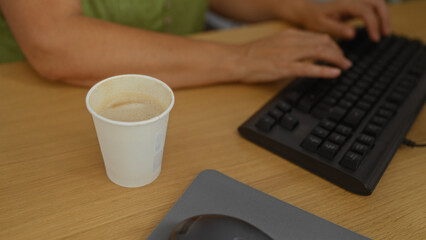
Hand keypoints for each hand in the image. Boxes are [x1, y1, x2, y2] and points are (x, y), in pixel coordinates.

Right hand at [237, 29, 351, 82]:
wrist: (237, 59)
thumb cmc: (252, 54)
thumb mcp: (274, 43)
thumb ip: (290, 45)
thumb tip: (303, 52)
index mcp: (289, 34)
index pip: (318, 36)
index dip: (332, 44)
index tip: (338, 52)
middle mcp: (291, 41)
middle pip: (323, 42)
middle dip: (338, 52)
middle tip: (345, 61)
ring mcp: (288, 54)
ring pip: (320, 52)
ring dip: (336, 59)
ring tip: (345, 66)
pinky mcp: (284, 68)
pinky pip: (309, 68)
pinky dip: (325, 70)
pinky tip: (335, 73)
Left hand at [285, 0, 390, 40]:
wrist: (308, 11)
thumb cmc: (314, 19)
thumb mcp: (322, 26)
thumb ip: (337, 29)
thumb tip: (352, 33)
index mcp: (345, 4)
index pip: (365, 11)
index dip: (373, 24)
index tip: (375, 38)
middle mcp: (352, 0)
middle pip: (377, 1)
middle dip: (384, 17)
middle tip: (386, 34)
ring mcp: (355, 1)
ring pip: (377, 2)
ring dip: (384, 15)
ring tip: (384, 32)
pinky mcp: (355, 6)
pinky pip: (372, 6)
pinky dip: (378, 15)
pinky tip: (377, 28)